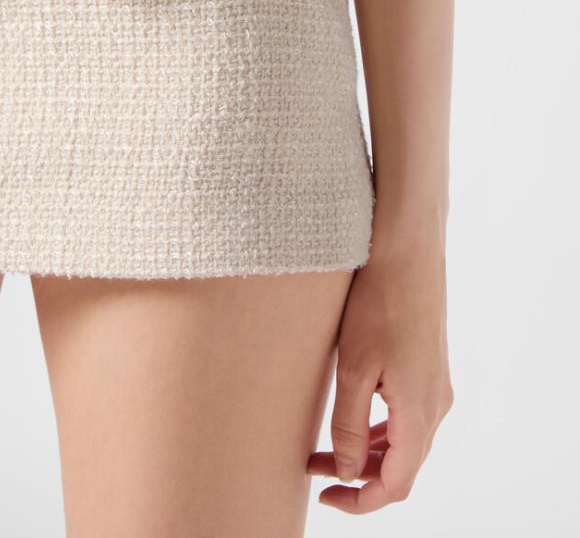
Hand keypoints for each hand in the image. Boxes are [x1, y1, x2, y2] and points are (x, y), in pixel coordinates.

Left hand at [307, 240, 452, 512]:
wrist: (406, 249)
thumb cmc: (378, 302)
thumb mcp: (355, 367)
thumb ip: (350, 424)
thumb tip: (348, 472)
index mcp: (420, 411)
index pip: (397, 484)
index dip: (361, 501)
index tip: (325, 497)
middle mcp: (436, 404)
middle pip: (402, 465)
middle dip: (359, 476)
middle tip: (314, 469)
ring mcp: (436, 384)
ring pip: (406, 440)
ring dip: (368, 451)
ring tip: (325, 448)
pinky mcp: (428, 365)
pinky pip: (408, 414)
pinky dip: (380, 428)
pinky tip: (352, 415)